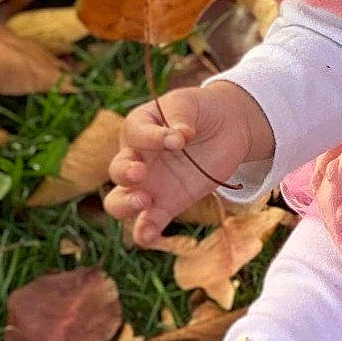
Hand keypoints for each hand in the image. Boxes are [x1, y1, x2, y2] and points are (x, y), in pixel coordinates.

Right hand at [103, 83, 271, 248]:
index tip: (178, 138)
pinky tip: (148, 237)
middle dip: (124, 173)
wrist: (225, 127)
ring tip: (143, 201)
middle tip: (140, 172)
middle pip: (117, 171)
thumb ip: (179, 117)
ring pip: (119, 202)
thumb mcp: (188, 103)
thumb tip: (179, 136)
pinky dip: (144, 232)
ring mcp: (150, 185)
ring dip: (125, 205)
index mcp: (138, 128)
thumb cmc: (198, 111)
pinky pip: (148, 223)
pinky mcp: (168, 204)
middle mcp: (137, 158)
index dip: (153, 138)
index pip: (134, 134)